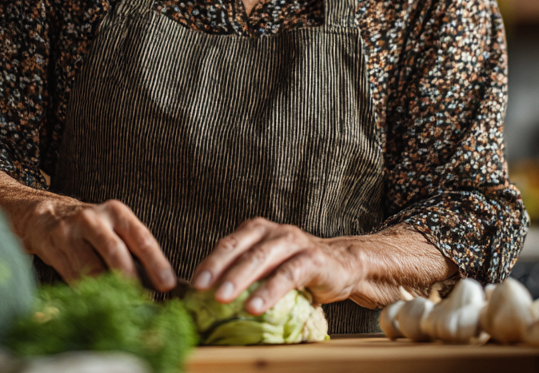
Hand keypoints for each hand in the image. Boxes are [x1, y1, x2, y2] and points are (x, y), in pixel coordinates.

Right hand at [26, 197, 177, 288]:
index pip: (141, 237)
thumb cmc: (92, 228)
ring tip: (120, 305)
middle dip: (131, 279)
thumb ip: (133, 250)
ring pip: (92, 268)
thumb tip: (158, 283)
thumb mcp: (114, 227)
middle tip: (142, 299)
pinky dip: (87, 291)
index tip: (167, 284)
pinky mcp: (53, 247)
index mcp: (116, 212)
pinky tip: (97, 300)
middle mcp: (93, 219)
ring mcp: (70, 232)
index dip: (156, 262)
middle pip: (115, 252)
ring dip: (107, 290)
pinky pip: (72, 276)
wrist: (47, 216)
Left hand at [190, 217, 366, 314]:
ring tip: (223, 298)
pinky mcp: (313, 259)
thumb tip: (210, 301)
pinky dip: (269, 291)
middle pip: (241, 248)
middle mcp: (274, 232)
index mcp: (258, 231)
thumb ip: (246, 276)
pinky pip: (287, 274)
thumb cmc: (299, 270)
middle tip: (201, 288)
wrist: (344, 264)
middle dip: (218, 268)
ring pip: (262, 257)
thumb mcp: (269, 268)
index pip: (228, 244)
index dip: (210, 262)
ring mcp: (294, 242)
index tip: (194, 283)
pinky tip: (255, 306)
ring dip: (240, 278)